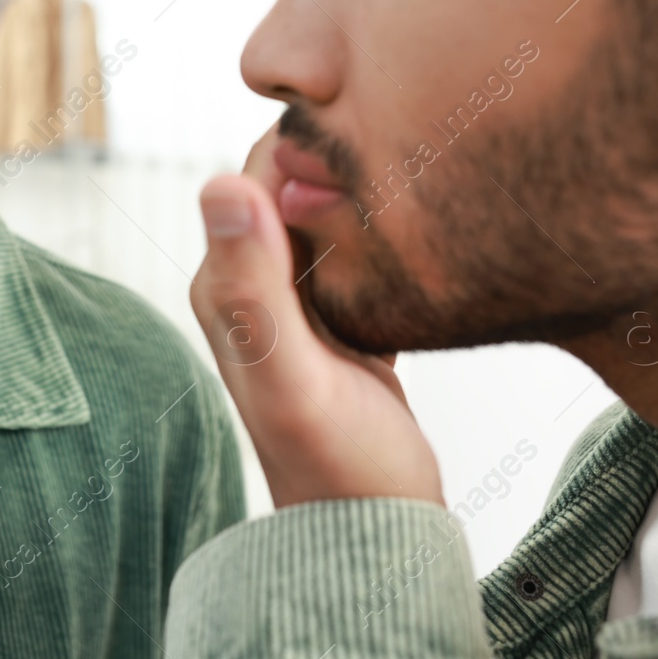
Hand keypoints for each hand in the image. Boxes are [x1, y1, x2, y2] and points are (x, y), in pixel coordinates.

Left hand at [190, 127, 442, 508]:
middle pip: (298, 187)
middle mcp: (253, 287)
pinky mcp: (344, 319)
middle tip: (419, 146)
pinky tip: (436, 229)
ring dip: (373, 192)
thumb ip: (255, 288)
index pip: (258, 174)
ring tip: (435, 175)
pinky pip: (364, 250)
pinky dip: (393, 232)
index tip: (375, 124)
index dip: (310, 142)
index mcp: (228, 286)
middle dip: (347, 161)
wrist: (376, 534)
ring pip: (334, 214)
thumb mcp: (294, 375)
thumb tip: (222, 184)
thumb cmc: (335, 466)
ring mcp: (299, 304)